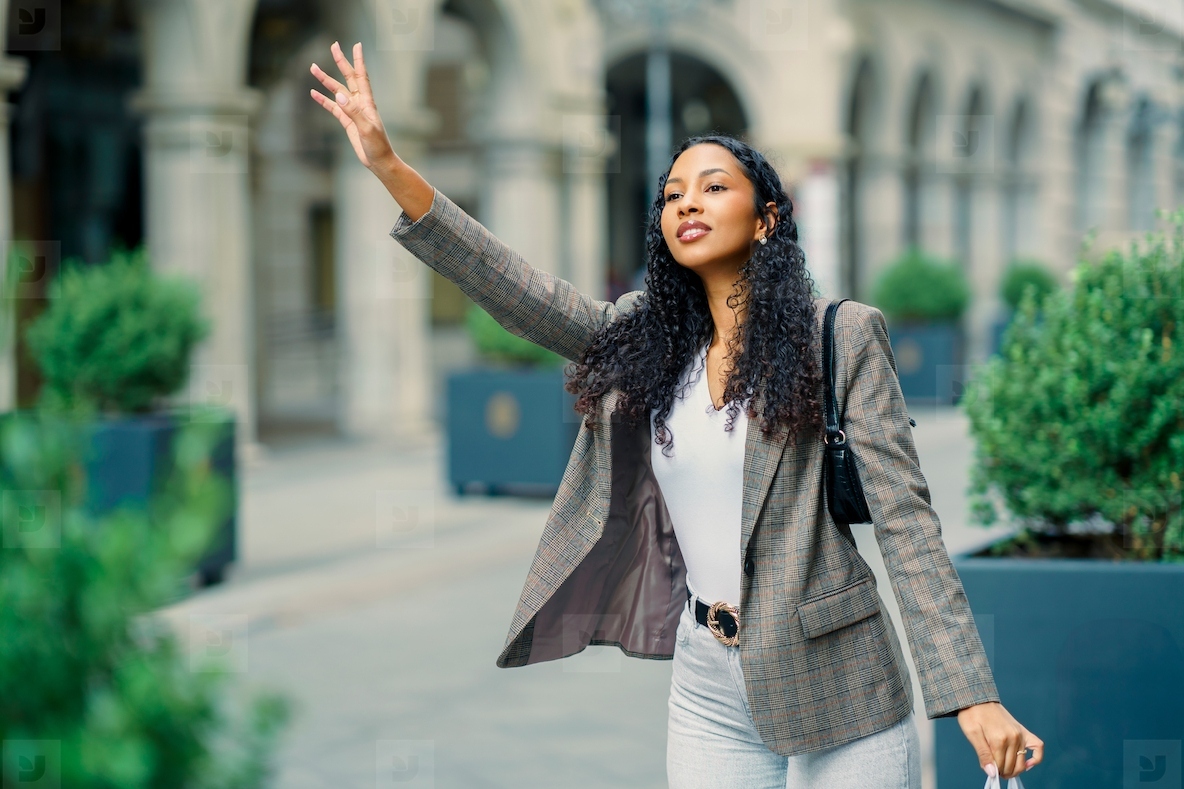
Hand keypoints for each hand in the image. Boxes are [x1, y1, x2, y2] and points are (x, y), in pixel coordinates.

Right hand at [309, 41, 396, 172]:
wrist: (379, 161)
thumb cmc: (378, 146)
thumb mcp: (366, 128)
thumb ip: (353, 112)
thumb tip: (338, 95)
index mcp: (367, 102)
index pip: (361, 76)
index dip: (358, 61)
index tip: (356, 45)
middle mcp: (360, 103)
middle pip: (348, 78)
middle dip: (341, 62)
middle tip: (333, 46)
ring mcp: (353, 112)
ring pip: (337, 91)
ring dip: (326, 80)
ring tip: (313, 68)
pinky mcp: (347, 122)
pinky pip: (333, 107)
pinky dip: (323, 100)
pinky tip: (313, 93)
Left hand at [956, 701, 1042, 779]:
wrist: (978, 698)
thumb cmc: (972, 715)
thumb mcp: (971, 734)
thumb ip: (983, 754)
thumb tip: (992, 773)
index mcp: (999, 739)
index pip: (1000, 766)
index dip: (993, 770)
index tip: (987, 768)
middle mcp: (1013, 737)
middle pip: (1012, 766)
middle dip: (1003, 772)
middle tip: (994, 770)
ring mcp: (1020, 734)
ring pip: (1022, 762)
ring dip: (1015, 770)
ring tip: (1005, 769)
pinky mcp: (1024, 731)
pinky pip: (1038, 747)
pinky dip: (1036, 758)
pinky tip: (1028, 764)